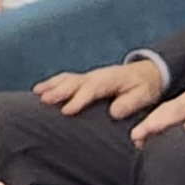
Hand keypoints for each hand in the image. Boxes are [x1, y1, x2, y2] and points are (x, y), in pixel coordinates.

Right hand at [34, 59, 165, 118]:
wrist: (147, 72)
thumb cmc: (145, 87)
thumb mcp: (144, 95)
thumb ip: (130, 103)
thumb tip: (113, 112)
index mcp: (110, 80)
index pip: (92, 89)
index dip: (79, 99)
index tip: (66, 110)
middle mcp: (96, 76)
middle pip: (75, 82)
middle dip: (59, 91)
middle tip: (44, 100)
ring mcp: (89, 76)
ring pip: (67, 79)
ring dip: (51, 85)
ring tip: (37, 94)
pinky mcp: (85, 79)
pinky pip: (65, 79)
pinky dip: (52, 83)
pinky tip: (39, 90)